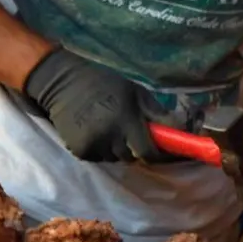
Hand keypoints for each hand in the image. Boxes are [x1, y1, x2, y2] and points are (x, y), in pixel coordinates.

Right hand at [21, 48, 159, 162]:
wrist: (61, 82)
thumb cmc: (104, 84)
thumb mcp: (135, 92)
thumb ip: (156, 113)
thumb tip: (180, 131)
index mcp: (126, 119)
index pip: (149, 151)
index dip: (158, 155)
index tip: (162, 152)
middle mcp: (109, 135)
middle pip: (132, 157)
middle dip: (136, 150)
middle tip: (131, 134)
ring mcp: (92, 144)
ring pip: (115, 159)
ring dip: (117, 150)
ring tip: (110, 130)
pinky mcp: (78, 149)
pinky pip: (98, 158)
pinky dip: (101, 150)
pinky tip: (96, 133)